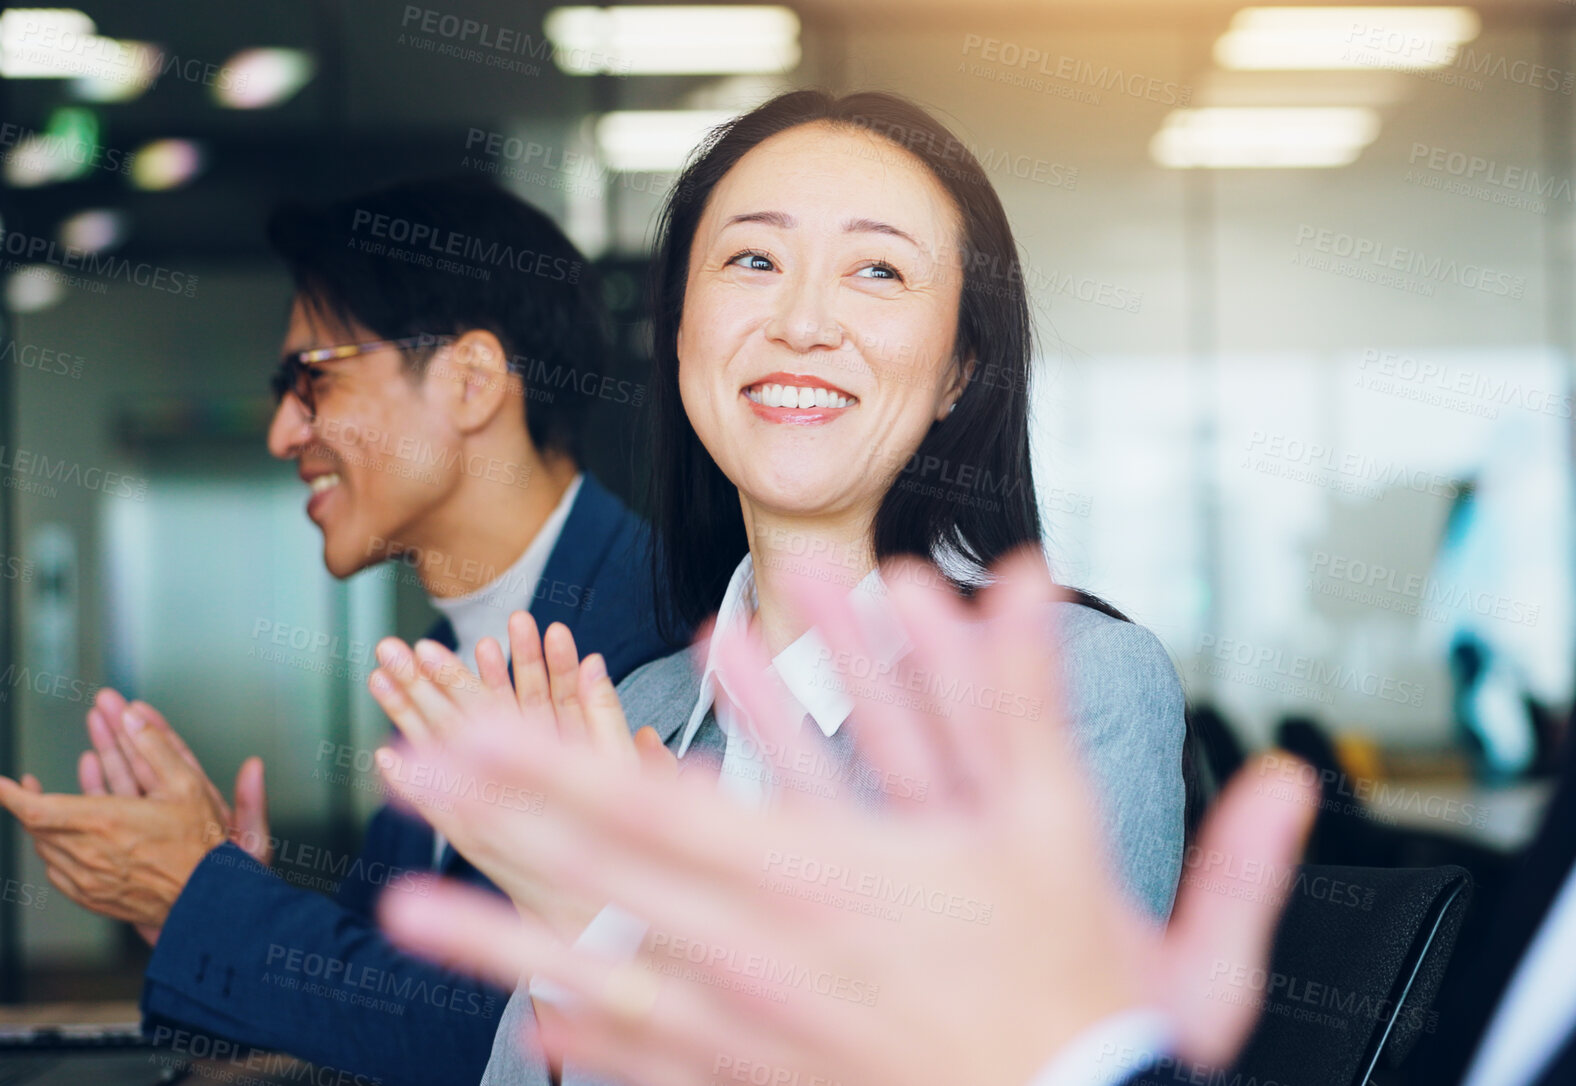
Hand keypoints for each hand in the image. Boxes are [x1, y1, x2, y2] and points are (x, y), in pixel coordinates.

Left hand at [0, 710, 255, 934]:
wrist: (208, 899)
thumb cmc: (201, 846)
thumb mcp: (187, 785)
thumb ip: (154, 747)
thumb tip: (132, 716)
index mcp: (104, 821)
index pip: (36, 807)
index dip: (9, 794)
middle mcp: (87, 852)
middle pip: (37, 824)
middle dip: (29, 801)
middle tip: (28, 786)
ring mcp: (86, 878)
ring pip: (45, 847)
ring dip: (45, 825)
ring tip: (57, 808)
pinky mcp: (91, 896)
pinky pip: (57, 871)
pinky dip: (57, 852)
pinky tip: (72, 842)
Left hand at [377, 550, 1316, 1085]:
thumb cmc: (1071, 985)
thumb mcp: (1057, 824)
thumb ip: (1025, 695)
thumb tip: (1027, 583)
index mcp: (820, 880)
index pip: (654, 809)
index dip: (551, 765)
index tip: (472, 727)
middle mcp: (763, 956)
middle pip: (599, 878)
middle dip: (497, 818)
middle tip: (411, 774)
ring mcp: (753, 1036)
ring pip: (599, 980)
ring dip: (495, 941)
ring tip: (406, 915)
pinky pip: (659, 1065)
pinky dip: (590, 1042)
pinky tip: (538, 1027)